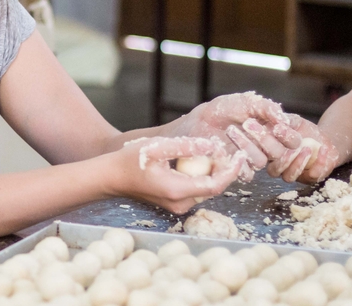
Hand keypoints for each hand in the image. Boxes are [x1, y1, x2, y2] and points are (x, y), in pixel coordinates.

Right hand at [110, 136, 246, 214]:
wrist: (112, 177)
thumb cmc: (131, 160)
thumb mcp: (157, 148)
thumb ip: (184, 146)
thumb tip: (210, 145)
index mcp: (177, 191)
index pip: (215, 185)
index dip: (231, 170)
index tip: (239, 155)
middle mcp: (181, 203)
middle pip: (213, 187)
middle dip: (222, 168)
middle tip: (225, 147)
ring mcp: (178, 206)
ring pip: (205, 188)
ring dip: (212, 171)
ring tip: (213, 151)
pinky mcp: (175, 203)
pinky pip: (196, 189)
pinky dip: (201, 175)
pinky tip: (197, 160)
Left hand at [165, 92, 301, 179]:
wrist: (200, 120)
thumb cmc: (224, 109)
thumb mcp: (246, 102)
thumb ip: (267, 108)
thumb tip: (284, 118)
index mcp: (274, 131)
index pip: (294, 140)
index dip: (289, 136)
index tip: (277, 127)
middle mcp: (267, 147)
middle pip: (280, 153)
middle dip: (265, 139)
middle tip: (248, 123)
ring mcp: (253, 159)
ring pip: (261, 162)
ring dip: (248, 146)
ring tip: (231, 130)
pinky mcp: (238, 169)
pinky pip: (246, 174)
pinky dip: (237, 161)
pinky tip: (226, 147)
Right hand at [266, 114, 339, 183]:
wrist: (322, 138)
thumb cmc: (303, 129)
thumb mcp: (293, 121)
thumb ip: (285, 122)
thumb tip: (278, 127)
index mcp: (269, 152)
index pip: (262, 154)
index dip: (267, 147)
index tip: (276, 134)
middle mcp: (277, 166)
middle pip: (273, 171)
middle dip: (282, 160)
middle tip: (292, 148)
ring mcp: (292, 173)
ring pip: (289, 177)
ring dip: (297, 164)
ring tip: (307, 150)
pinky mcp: (309, 178)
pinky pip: (312, 175)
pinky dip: (319, 163)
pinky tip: (323, 149)